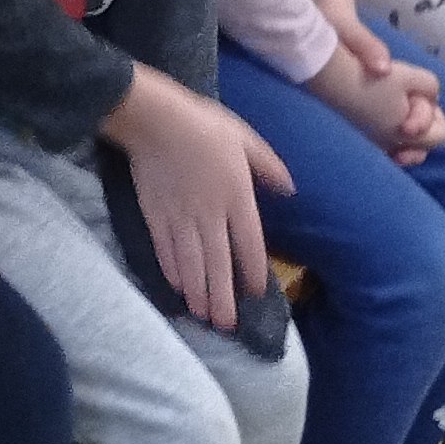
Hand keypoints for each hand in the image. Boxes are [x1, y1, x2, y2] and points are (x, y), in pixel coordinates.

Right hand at [107, 69, 290, 333]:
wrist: (154, 118)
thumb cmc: (203, 124)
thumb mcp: (245, 138)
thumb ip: (268, 167)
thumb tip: (290, 191)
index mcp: (236, 196)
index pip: (248, 244)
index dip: (251, 272)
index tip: (253, 293)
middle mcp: (210, 214)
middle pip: (218, 263)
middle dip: (222, 297)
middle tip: (225, 325)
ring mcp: (180, 217)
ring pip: (191, 263)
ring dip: (197, 291)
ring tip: (202, 315)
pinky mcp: (155, 214)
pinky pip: (165, 249)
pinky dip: (171, 270)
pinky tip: (176, 286)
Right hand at [305, 17, 444, 161]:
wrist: (326, 74)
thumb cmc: (371, 75)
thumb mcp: (410, 75)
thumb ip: (430, 87)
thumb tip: (431, 96)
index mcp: (407, 136)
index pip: (441, 136)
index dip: (436, 115)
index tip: (420, 96)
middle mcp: (389, 146)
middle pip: (421, 144)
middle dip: (420, 122)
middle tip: (407, 99)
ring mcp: (370, 143)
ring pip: (399, 143)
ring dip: (402, 125)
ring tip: (393, 102)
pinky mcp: (353, 135)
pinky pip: (379, 139)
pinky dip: (383, 128)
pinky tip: (375, 110)